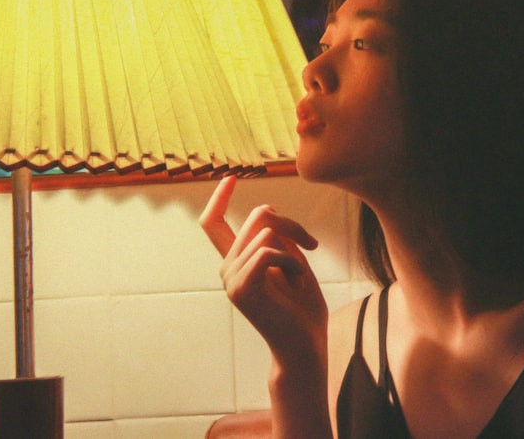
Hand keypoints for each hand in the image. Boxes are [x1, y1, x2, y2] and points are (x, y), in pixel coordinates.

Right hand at [199, 175, 328, 359]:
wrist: (306, 346)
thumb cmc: (304, 308)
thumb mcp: (293, 260)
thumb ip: (277, 236)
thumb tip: (267, 210)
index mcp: (236, 261)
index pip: (213, 223)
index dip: (219, 197)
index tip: (230, 177)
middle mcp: (227, 268)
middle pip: (259, 216)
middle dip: (292, 222)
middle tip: (310, 244)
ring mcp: (231, 280)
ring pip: (267, 231)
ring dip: (295, 249)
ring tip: (299, 276)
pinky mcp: (242, 290)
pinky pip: (269, 252)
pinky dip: (293, 262)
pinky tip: (298, 281)